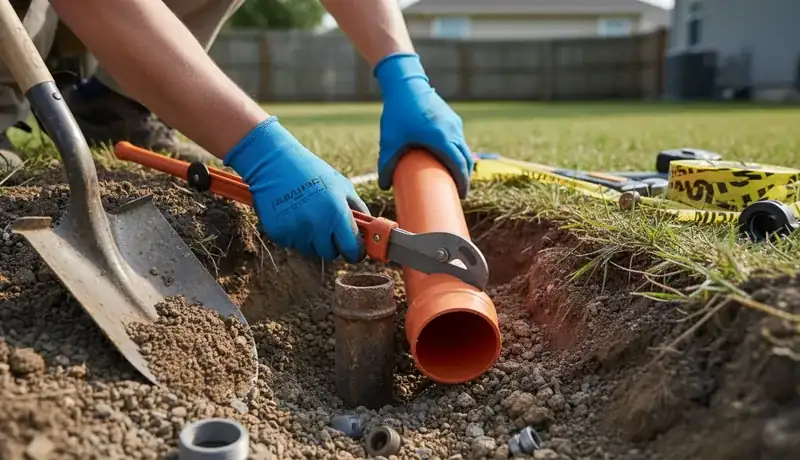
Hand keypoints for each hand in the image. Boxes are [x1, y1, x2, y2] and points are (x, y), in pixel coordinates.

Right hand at [224, 116, 368, 262]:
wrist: (274, 163)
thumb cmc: (311, 171)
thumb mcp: (342, 185)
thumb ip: (358, 209)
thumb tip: (370, 230)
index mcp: (336, 213)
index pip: (351, 249)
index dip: (354, 251)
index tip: (354, 249)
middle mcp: (317, 226)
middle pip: (330, 253)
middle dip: (332, 244)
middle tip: (326, 225)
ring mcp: (296, 231)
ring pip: (311, 250)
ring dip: (312, 239)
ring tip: (307, 214)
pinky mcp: (279, 233)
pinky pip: (293, 243)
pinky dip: (295, 234)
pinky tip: (292, 214)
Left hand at [374, 52, 473, 198]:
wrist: (405, 83)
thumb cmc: (398, 112)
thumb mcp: (389, 141)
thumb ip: (386, 164)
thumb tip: (384, 187)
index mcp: (442, 138)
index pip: (459, 165)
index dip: (462, 182)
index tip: (461, 195)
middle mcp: (453, 131)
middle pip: (466, 158)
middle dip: (465, 176)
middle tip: (458, 190)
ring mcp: (454, 123)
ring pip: (464, 148)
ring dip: (462, 163)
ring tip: (453, 176)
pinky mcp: (451, 117)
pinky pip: (459, 138)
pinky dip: (458, 151)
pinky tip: (449, 157)